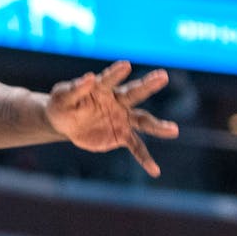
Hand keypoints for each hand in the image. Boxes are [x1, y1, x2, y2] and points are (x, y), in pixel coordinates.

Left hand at [46, 61, 178, 176]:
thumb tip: (89, 77)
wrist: (64, 123)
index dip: (116, 72)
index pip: (109, 78)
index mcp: (101, 87)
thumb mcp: (63, 96)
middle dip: (148, 85)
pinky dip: (145, 158)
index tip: (125, 65)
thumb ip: (75, 88)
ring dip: (157, 126)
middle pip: (134, 93)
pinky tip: (155, 170)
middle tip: (162, 76)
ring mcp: (122, 118)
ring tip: (173, 130)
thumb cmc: (63, 103)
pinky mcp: (121, 135)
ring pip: (143, 121)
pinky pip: (136, 147)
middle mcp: (116, 101)